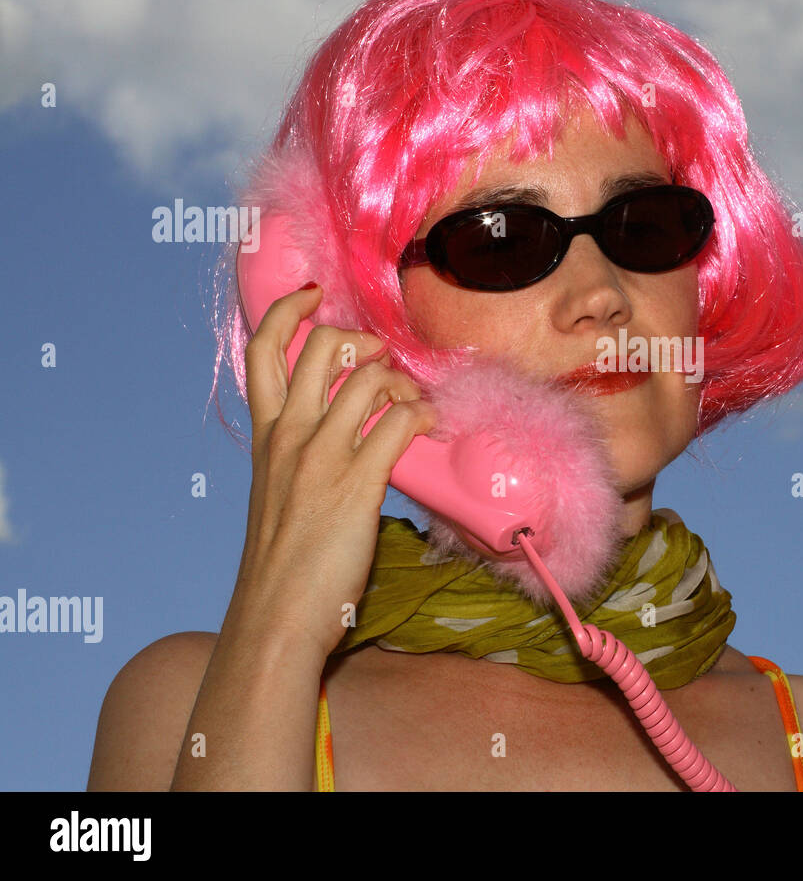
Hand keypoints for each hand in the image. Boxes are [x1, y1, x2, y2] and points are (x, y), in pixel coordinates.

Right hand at [229, 283, 437, 659]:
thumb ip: (299, 458)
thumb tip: (341, 437)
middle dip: (364, 343)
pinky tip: (428, 426)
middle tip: (385, 363)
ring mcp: (322, 457)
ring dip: (401, 382)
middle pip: (325, 349)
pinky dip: (422, 414)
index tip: (314, 296)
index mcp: (266, 436)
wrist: (276, 617)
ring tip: (412, 404)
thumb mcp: (277, 495)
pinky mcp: (357, 484)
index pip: (263, 350)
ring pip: (368, 379)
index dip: (289, 311)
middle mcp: (290, 436)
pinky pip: (400, 423)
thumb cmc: (281, 564)